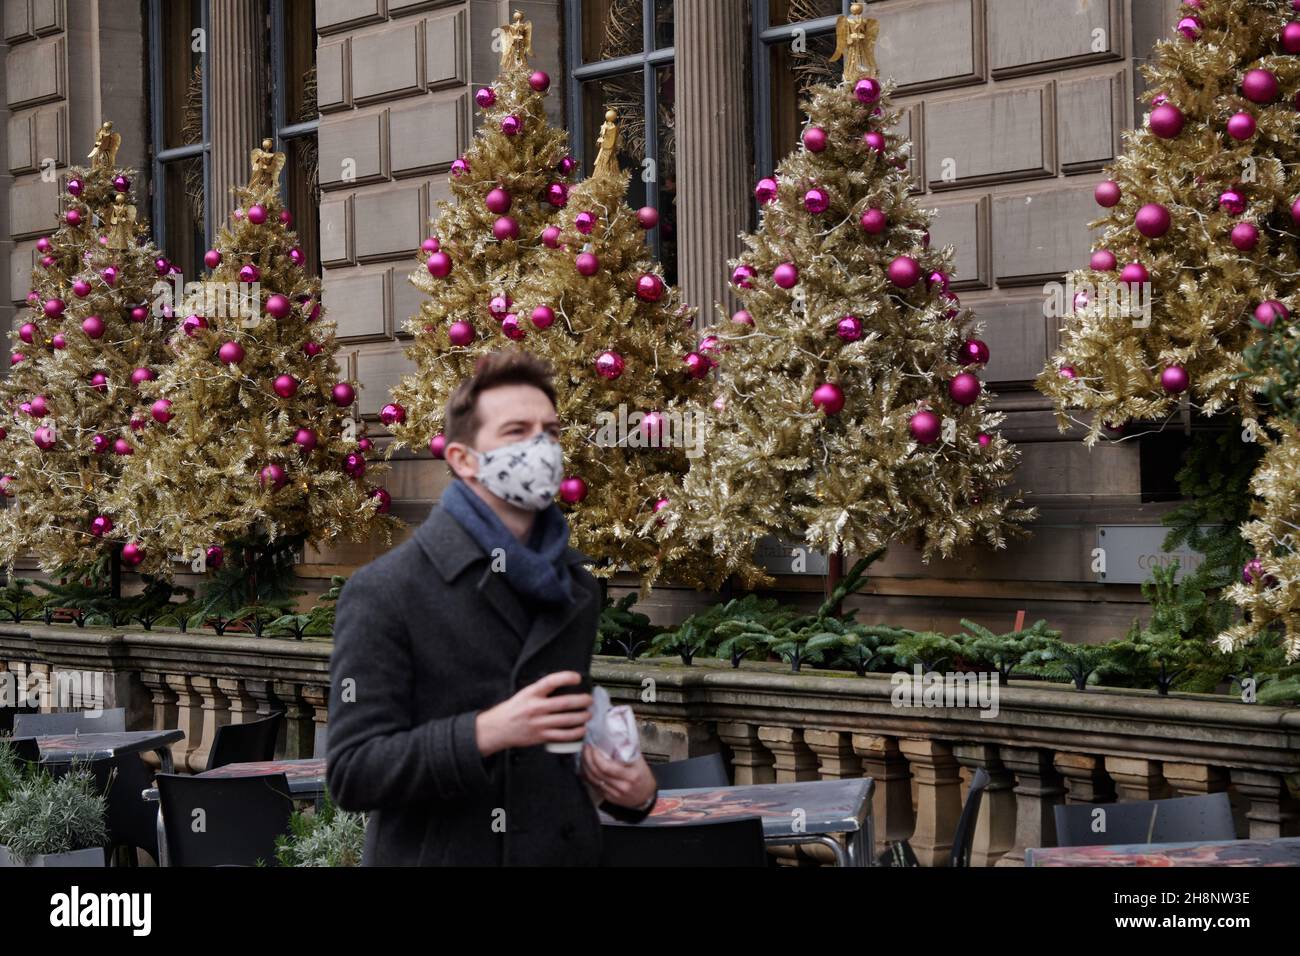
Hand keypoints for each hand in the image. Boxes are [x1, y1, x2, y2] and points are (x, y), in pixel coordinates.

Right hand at [475, 671, 591, 757]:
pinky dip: (575, 732)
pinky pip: (562, 735)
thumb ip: (541, 691)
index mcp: (531, 694)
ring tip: (588, 714)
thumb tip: (563, 686)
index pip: (550, 681)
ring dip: (581, 717)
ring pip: (566, 720)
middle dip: (581, 701)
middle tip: (589, 700)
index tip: (577, 677)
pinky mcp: (541, 736)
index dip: (566, 677)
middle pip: (564, 703)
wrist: (498, 728)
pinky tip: (581, 729)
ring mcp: (539, 723)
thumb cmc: (512, 710)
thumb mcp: (524, 694)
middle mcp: (536, 707)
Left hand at [580, 746, 655, 810]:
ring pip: (593, 779)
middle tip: (586, 747)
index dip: (595, 756)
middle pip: (597, 772)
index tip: (593, 746)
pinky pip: (593, 785)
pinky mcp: (608, 797)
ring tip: (584, 755)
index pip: (606, 767)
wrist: (646, 796)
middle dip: (588, 758)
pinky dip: (587, 775)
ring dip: (585, 766)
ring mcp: (614, 793)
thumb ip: (628, 750)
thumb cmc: (643, 777)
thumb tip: (616, 734)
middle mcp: (622, 786)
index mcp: (630, 775)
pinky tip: (585, 767)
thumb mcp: (640, 761)